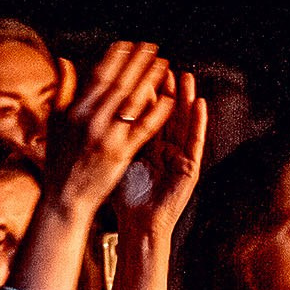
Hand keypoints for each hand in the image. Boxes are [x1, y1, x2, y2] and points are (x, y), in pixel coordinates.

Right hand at [40, 41, 171, 215]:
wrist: (65, 197)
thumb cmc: (60, 160)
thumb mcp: (56, 122)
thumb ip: (64, 89)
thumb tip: (65, 61)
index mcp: (75, 111)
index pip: (98, 76)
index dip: (115, 58)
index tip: (128, 44)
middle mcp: (91, 120)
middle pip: (119, 84)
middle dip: (137, 63)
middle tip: (152, 47)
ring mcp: (107, 137)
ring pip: (134, 102)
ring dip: (151, 80)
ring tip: (164, 64)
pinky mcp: (121, 153)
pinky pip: (144, 128)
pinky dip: (157, 111)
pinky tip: (170, 98)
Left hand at [117, 69, 205, 242]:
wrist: (138, 225)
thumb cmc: (126, 196)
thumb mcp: (116, 159)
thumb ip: (109, 137)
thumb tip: (89, 115)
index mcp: (146, 143)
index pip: (145, 112)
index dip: (144, 90)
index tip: (138, 67)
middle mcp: (165, 146)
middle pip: (166, 112)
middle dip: (166, 88)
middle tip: (164, 64)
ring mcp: (179, 155)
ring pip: (183, 121)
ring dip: (185, 98)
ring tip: (186, 76)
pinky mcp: (190, 167)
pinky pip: (196, 141)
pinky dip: (199, 122)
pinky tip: (200, 104)